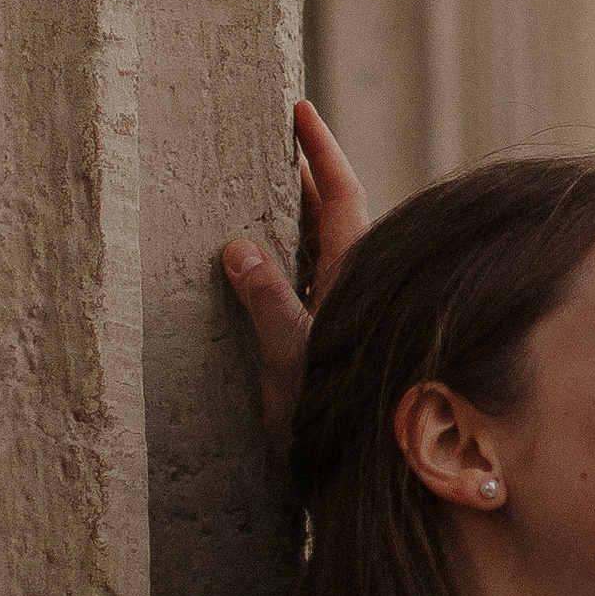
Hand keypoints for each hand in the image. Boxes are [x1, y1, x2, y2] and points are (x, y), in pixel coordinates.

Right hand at [220, 99, 371, 453]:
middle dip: (299, 176)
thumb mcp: (289, 362)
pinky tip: (255, 262)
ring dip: (288, 219)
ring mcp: (342, 316)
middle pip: (329, 217)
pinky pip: (304, 285)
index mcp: (353, 282)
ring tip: (252, 188)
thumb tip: (238, 247)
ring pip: (316, 251)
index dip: (321, 151)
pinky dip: (282, 261)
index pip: (341, 197)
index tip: (300, 109)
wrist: (356, 486)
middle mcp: (354, 292)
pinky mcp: (327, 344)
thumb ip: (267, 304)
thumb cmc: (329, 426)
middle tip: (266, 139)